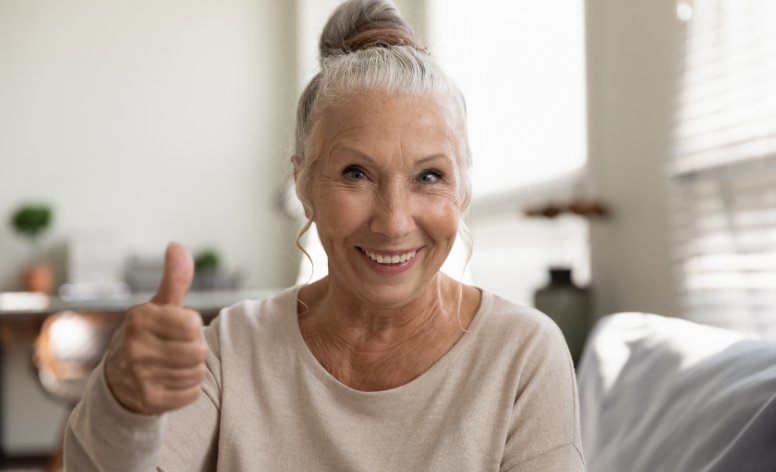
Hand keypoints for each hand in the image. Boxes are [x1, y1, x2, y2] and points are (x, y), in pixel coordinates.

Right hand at [105, 242, 206, 414]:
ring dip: (191, 370)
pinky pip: (192, 393)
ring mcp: (138, 375)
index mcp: (140, 318)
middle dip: (194, 350)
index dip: (192, 327)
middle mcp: (134, 345)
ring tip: (172, 365)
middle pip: (198, 350)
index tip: (177, 329)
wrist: (119, 380)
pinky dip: (187, 390)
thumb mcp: (159, 305)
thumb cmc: (149, 334)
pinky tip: (169, 382)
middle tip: (176, 350)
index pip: (194, 324)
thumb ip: (174, 278)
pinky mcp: (147, 399)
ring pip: (196, 372)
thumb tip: (177, 245)